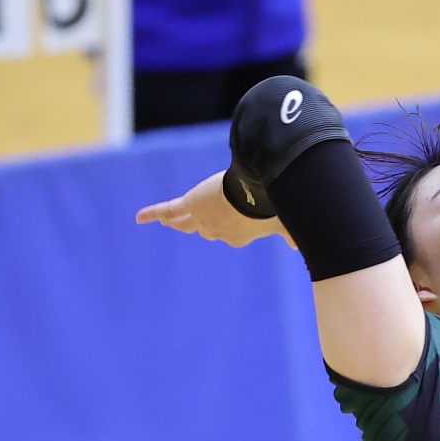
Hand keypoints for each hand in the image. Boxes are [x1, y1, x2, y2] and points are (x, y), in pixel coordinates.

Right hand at [136, 169, 290, 248]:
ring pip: (186, 222)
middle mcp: (218, 230)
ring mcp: (202, 217)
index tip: (240, 222)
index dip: (233, 229)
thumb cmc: (271, 208)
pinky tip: (140, 217)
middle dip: (207, 225)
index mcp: (238, 235)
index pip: (230, 235)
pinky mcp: (190, 203)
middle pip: (207, 229)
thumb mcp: (283, 221)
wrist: (256, 194)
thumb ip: (290, 235)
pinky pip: (168, 209)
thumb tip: (299, 246)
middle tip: (201, 222)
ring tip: (169, 222)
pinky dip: (153, 213)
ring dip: (178, 221)